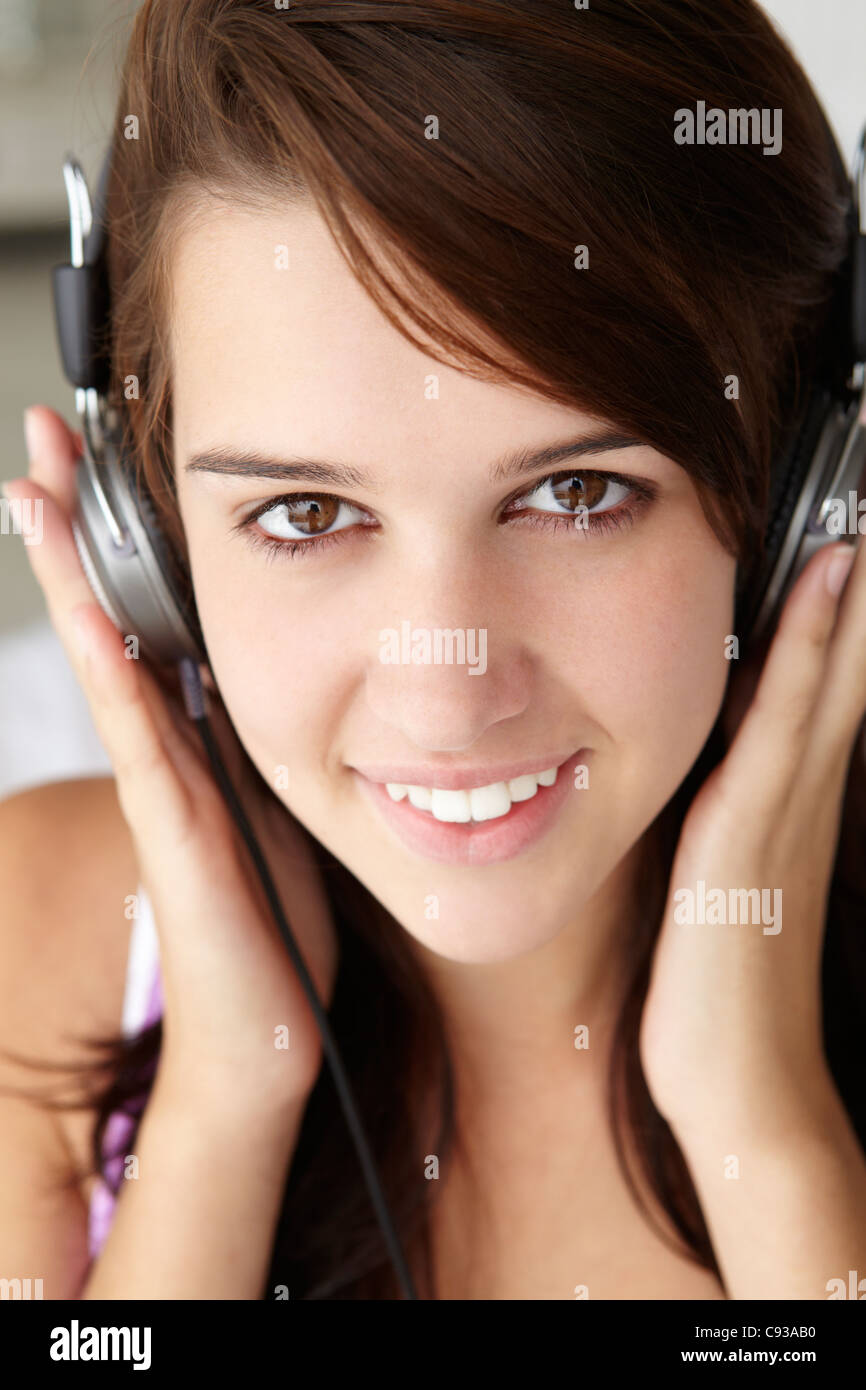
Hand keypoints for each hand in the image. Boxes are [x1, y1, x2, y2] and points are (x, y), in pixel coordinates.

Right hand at [8, 405, 338, 1113]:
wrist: (261, 1019)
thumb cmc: (274, 913)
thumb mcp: (281, 799)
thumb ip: (268, 731)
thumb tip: (313, 666)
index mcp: (193, 729)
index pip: (144, 608)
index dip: (114, 533)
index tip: (95, 454)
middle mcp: (163, 743)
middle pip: (105, 611)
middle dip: (70, 524)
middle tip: (41, 434)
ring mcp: (158, 780)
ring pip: (104, 656)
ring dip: (67, 573)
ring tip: (30, 490)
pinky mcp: (172, 824)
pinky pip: (140, 734)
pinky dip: (111, 671)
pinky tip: (91, 614)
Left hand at [638, 534, 863, 1138]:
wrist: (742, 1089)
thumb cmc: (724, 1000)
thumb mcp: (721, 897)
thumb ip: (722, 832)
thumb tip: (706, 783)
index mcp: (786, 807)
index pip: (823, 691)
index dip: (842, 620)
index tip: (857, 544)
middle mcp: (799, 797)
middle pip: (846, 670)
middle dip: (864, 594)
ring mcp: (782, 810)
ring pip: (829, 677)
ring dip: (853, 598)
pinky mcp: (748, 831)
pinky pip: (781, 719)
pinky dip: (808, 649)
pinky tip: (823, 589)